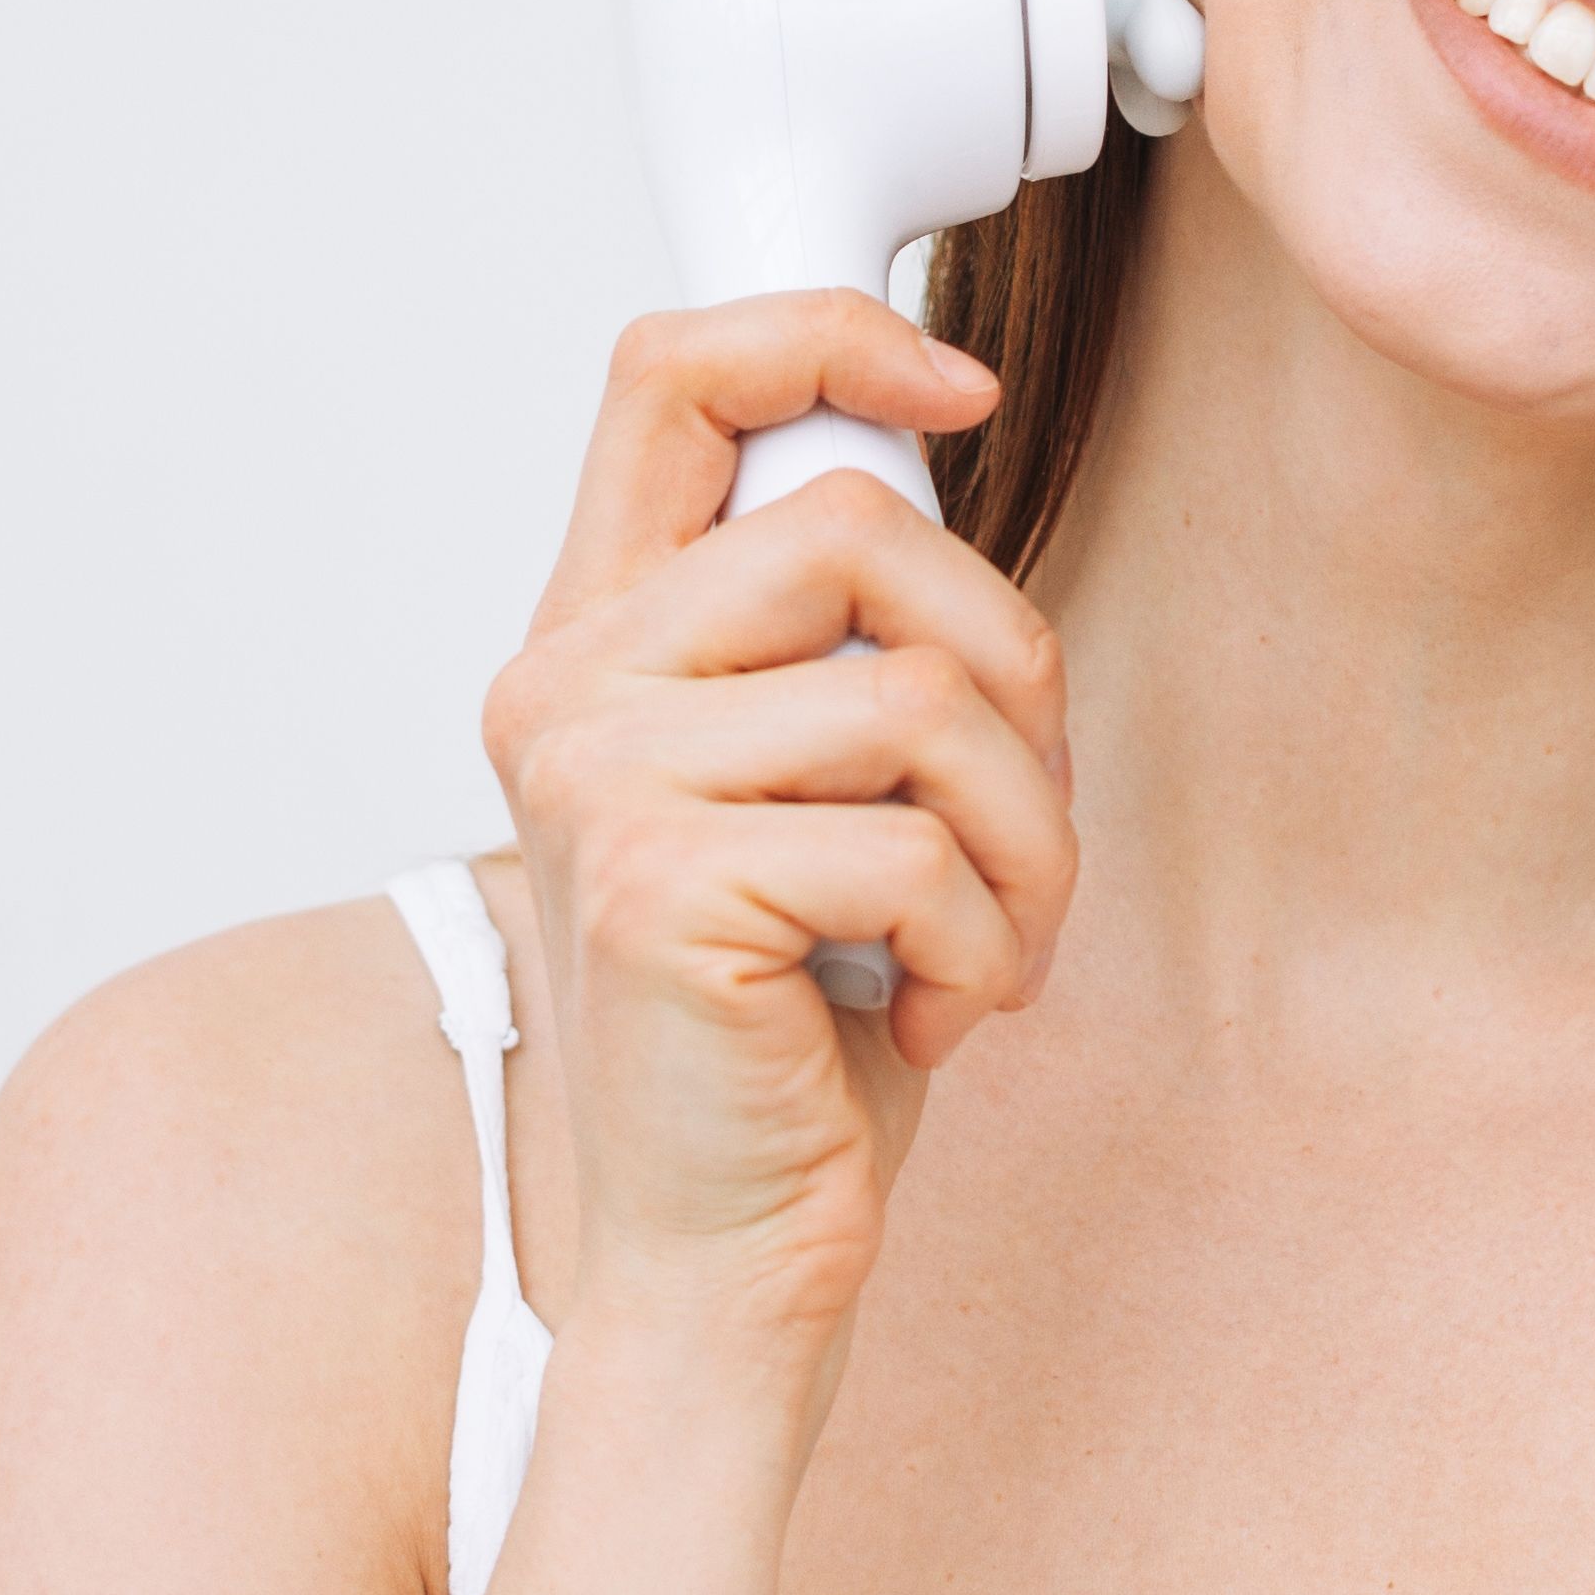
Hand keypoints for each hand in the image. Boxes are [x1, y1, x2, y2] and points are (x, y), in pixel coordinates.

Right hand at [478, 293, 1077, 1366]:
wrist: (723, 1256)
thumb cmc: (791, 1031)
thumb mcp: (813, 787)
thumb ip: (831, 635)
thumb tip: (936, 445)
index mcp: (595, 637)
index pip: (671, 376)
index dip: (827, 338)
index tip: (959, 387)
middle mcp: (569, 688)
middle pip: (858, 526)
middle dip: (1011, 668)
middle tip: (1019, 820)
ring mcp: (601, 783)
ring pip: (923, 695)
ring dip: (1026, 839)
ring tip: (988, 941)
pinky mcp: (662, 887)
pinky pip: (918, 845)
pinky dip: (985, 944)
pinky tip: (934, 1014)